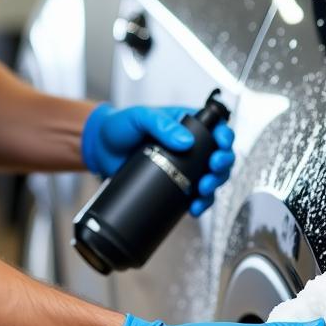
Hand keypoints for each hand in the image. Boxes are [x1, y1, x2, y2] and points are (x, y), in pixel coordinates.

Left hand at [80, 103, 234, 215]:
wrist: (100, 149)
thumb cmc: (119, 126)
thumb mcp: (140, 118)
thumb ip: (162, 125)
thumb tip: (185, 141)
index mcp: (186, 124)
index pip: (216, 128)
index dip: (225, 138)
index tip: (221, 147)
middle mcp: (190, 145)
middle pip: (219, 156)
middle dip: (221, 167)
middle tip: (211, 172)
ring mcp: (183, 166)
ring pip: (211, 178)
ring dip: (213, 187)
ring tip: (201, 192)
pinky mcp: (174, 184)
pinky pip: (194, 195)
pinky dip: (199, 203)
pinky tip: (193, 208)